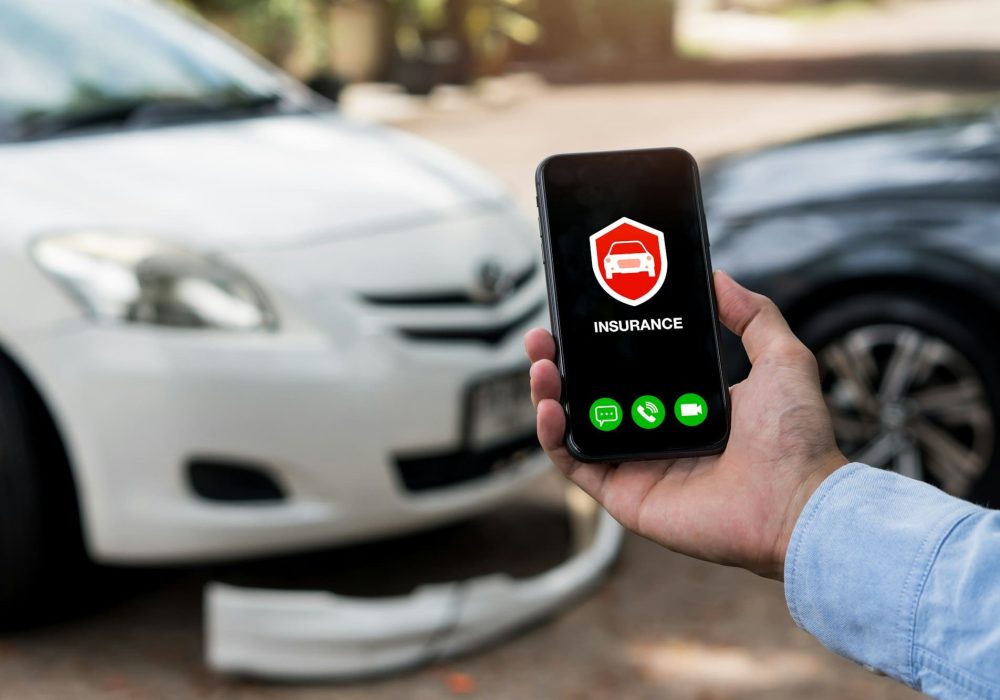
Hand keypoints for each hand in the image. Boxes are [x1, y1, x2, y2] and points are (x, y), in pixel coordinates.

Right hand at [525, 271, 846, 579]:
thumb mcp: (781, 357)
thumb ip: (753, 315)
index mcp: (685, 403)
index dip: (599, 343)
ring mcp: (637, 465)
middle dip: (562, 362)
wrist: (798, 503)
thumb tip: (719, 278)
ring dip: (549, 393)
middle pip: (592, 394)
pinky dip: (553, 437)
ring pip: (576, 425)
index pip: (628, 369)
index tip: (581, 315)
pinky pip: (575, 464)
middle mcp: (655, 432)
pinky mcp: (624, 495)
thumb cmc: (797, 440)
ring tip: (541, 362)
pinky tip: (550, 407)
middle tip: (544, 336)